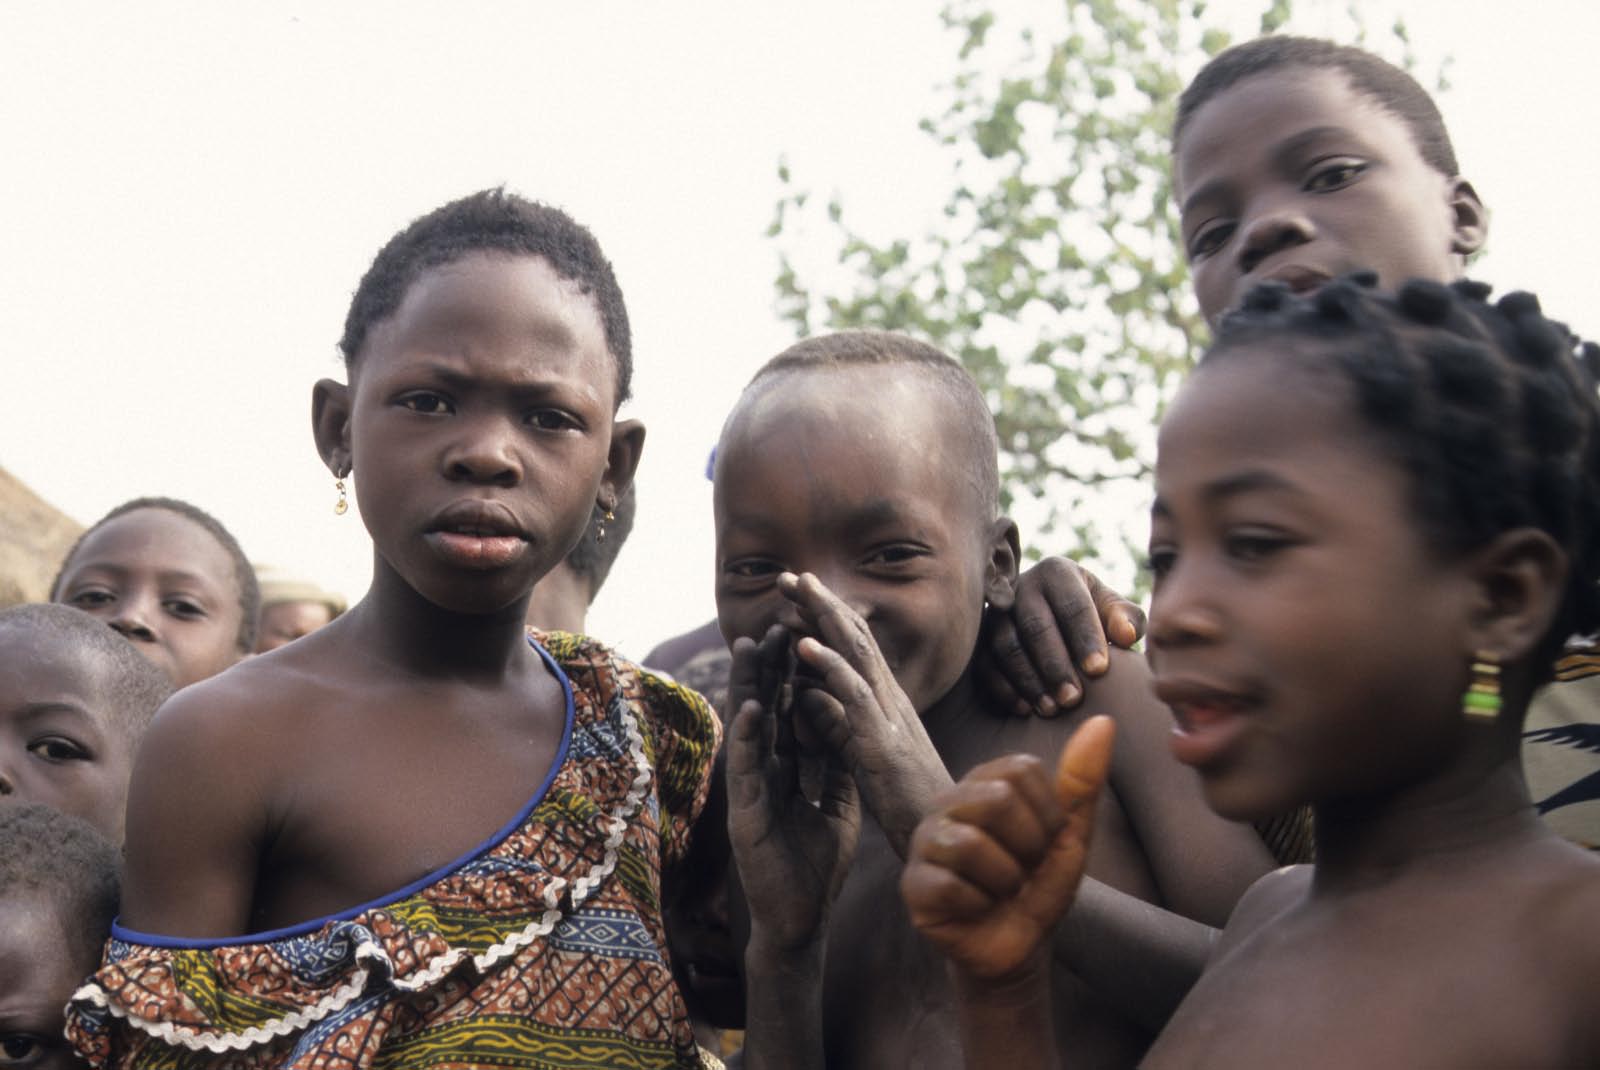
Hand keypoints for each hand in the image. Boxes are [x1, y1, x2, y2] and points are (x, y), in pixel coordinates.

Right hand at [726, 624, 860, 951]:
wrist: (802, 919)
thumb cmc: (814, 866)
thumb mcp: (835, 807)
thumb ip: (836, 769)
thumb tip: (847, 731)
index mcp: (787, 769)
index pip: (789, 712)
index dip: (793, 676)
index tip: (801, 632)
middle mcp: (764, 773)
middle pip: (766, 710)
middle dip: (769, 667)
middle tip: (773, 621)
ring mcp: (751, 791)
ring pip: (748, 730)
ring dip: (748, 687)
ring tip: (752, 647)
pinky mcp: (745, 814)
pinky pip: (746, 770)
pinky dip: (748, 737)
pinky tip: (752, 708)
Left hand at [776, 571, 953, 855]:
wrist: (944, 837)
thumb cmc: (907, 800)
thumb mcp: (863, 754)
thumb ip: (835, 724)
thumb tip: (803, 697)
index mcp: (885, 702)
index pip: (855, 647)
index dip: (827, 616)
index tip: (799, 593)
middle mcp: (890, 698)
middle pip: (854, 637)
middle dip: (822, 602)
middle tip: (791, 574)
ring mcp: (889, 715)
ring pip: (856, 652)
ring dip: (825, 616)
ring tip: (799, 587)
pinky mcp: (882, 741)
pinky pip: (853, 695)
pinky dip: (828, 667)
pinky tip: (803, 647)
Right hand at [901, 715, 1114, 983]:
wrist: (1020, 945)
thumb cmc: (1039, 883)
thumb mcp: (1069, 833)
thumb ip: (1082, 779)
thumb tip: (1103, 721)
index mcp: (984, 782)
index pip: (1021, 771)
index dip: (1047, 815)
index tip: (1043, 841)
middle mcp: (947, 803)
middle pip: (995, 799)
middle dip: (1027, 847)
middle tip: (1023, 869)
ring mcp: (924, 842)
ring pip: (970, 845)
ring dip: (1005, 880)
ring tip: (1001, 890)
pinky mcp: (912, 884)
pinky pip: (950, 886)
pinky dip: (980, 904)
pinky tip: (977, 907)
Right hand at [979, 557, 1145, 716]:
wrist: (1056, 620)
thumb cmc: (1093, 616)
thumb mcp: (1113, 611)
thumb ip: (1127, 619)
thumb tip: (1125, 636)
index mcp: (1058, 572)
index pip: (1072, 605)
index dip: (1086, 638)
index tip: (1099, 671)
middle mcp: (1022, 586)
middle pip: (1035, 626)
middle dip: (1055, 665)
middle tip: (1073, 699)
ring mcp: (996, 612)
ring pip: (1006, 646)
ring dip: (1029, 680)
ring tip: (1051, 710)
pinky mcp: (978, 638)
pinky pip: (984, 664)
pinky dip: (1003, 688)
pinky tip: (1025, 710)